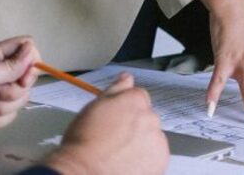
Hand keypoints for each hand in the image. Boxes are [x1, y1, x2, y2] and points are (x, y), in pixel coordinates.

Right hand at [43, 73, 168, 174]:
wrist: (85, 173)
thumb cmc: (83, 143)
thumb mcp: (93, 108)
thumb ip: (115, 89)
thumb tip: (126, 77)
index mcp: (135, 100)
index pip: (138, 96)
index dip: (125, 108)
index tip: (115, 119)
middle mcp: (150, 117)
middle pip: (146, 116)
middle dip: (134, 124)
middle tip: (114, 138)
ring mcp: (157, 139)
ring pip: (151, 136)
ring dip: (141, 141)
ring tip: (119, 153)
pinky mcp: (160, 159)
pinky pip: (156, 155)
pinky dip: (146, 158)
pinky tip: (128, 163)